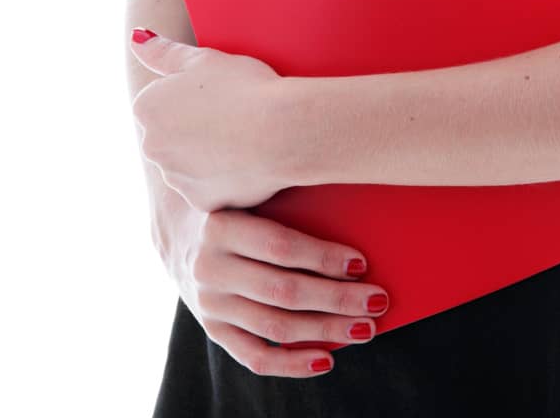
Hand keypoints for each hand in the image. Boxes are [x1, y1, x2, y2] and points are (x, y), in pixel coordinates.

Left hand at [129, 30, 292, 210]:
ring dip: (207, 154)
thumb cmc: (243, 87)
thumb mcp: (203, 57)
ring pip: (189, 163)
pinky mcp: (201, 201)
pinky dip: (224, 177)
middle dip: (193, 127)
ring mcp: (175, 177)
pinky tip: (248, 161)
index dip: (192, 95)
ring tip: (244, 137)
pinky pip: (210, 187)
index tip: (217, 93)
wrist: (280, 131)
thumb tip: (136, 38)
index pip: (162, 101)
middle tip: (232, 113)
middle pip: (171, 134)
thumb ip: (163, 52)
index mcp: (147, 108)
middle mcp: (151, 146)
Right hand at [169, 206, 390, 379]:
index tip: (361, 264)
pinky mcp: (213, 331)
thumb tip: (352, 241)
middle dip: (336, 299)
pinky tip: (326, 359)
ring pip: (275, 326)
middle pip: (283, 290)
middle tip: (376, 301)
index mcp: (221, 225)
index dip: (322, 257)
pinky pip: (255, 357)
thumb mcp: (252, 196)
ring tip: (364, 328)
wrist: (183, 233)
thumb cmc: (239, 207)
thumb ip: (290, 209)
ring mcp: (209, 304)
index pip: (280, 246)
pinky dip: (292, 364)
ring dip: (325, 330)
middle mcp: (210, 267)